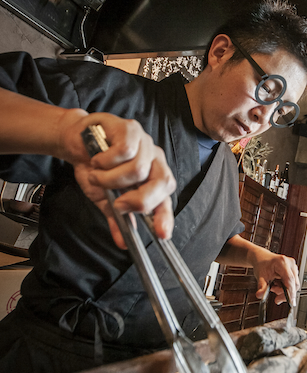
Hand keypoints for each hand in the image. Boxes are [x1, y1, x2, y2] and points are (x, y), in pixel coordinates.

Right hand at [59, 110, 175, 248]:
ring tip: (97, 176)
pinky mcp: (131, 129)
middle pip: (162, 183)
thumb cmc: (95, 168)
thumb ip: (117, 218)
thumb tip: (123, 243)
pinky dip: (106, 161)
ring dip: (111, 179)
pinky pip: (124, 151)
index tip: (162, 235)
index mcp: (153, 178)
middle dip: (139, 199)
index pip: (166, 199)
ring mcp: (145, 143)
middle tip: (118, 204)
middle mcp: (155, 160)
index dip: (166, 217)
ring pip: (138, 169)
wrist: (75, 142)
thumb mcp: (105, 198)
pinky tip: (97, 160)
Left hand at [252, 248, 299, 306]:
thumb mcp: (260, 276)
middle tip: (276, 298)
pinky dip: (286, 287)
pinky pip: (293, 283)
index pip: (290, 279)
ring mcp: (293, 267)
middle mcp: (290, 264)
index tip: (289, 301)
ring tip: (274, 288)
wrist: (262, 258)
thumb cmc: (262, 264)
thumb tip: (260, 295)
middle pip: (294, 284)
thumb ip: (261, 286)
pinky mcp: (293, 271)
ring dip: (285, 290)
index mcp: (282, 262)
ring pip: (294, 285)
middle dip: (285, 293)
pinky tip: (278, 285)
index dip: (290, 292)